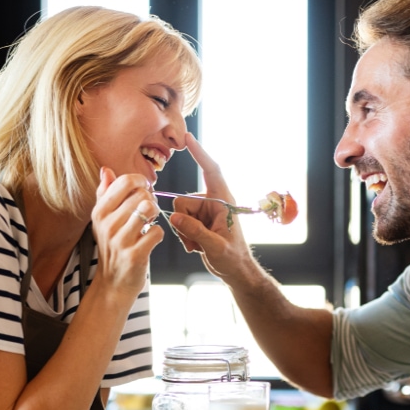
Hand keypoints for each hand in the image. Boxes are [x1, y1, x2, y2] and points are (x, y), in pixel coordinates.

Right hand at [91, 167, 161, 301]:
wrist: (113, 283)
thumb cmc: (112, 246)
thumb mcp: (103, 220)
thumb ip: (104, 193)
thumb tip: (106, 169)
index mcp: (99, 212)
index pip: (124, 182)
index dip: (141, 182)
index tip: (144, 190)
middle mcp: (107, 225)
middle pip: (141, 195)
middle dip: (151, 199)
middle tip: (149, 210)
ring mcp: (120, 241)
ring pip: (149, 209)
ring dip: (156, 214)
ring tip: (151, 220)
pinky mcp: (134, 256)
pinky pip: (157, 231)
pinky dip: (158, 233)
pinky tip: (151, 238)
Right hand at [168, 134, 257, 283]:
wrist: (236, 271)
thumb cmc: (233, 259)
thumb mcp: (214, 246)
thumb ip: (195, 231)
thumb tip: (174, 217)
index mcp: (223, 201)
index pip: (211, 171)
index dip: (200, 154)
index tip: (188, 138)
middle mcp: (213, 202)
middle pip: (183, 201)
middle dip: (184, 222)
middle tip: (195, 241)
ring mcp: (205, 212)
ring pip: (180, 213)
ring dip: (184, 232)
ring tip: (198, 246)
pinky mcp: (199, 221)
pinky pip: (180, 222)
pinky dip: (184, 235)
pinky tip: (196, 246)